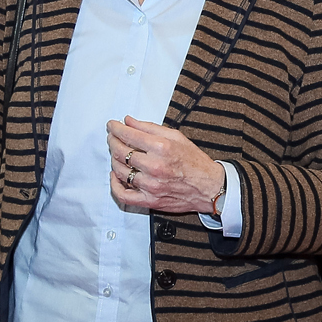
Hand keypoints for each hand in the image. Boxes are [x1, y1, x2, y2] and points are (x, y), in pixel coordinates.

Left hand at [107, 117, 224, 214]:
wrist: (209, 187)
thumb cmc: (195, 162)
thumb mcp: (176, 137)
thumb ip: (150, 127)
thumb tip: (129, 121)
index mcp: (162, 147)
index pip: (129, 135)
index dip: (115, 129)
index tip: (112, 126)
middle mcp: (155, 166)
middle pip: (121, 152)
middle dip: (112, 141)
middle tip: (112, 137)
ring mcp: (151, 185)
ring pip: (119, 171)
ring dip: (113, 160)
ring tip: (117, 154)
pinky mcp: (150, 200)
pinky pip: (123, 195)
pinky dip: (114, 185)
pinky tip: (115, 175)